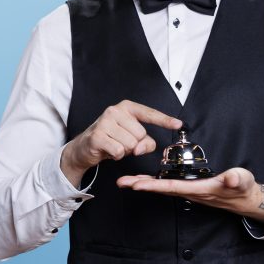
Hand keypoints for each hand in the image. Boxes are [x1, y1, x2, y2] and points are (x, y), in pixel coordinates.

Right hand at [61, 100, 181, 185]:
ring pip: (131, 144)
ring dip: (125, 151)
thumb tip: (143, 146)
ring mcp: (105, 122)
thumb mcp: (131, 138)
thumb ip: (145, 141)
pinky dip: (116, 155)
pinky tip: (109, 150)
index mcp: (126, 107)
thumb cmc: (111, 139)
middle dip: (134, 144)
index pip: (149, 113)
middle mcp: (115, 111)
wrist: (84, 147)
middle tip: (121, 142)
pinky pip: (119, 151)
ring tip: (114, 146)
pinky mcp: (98, 135)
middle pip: (141, 134)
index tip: (179, 124)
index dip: (165, 120)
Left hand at [116, 167, 263, 222]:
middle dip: (141, 186)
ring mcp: (190, 191)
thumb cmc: (244, 189)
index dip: (154, 185)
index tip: (137, 184)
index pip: (172, 187)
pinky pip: (168, 186)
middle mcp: (191, 192)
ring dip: (145, 184)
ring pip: (162, 188)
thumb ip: (236, 180)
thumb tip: (230, 178)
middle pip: (161, 189)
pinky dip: (154, 182)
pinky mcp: (191, 189)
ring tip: (127, 181)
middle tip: (121, 182)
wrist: (247, 199)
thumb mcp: (243, 182)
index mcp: (200, 189)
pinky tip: (145, 180)